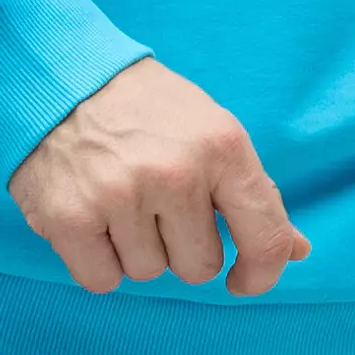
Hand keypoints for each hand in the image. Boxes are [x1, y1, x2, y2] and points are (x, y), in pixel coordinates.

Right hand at [8, 56, 311, 297]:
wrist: (60, 74)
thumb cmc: (143, 108)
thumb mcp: (210, 131)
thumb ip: (252, 193)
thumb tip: (295, 251)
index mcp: (223, 147)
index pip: (265, 238)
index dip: (260, 273)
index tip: (242, 280)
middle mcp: (177, 173)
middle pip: (199, 268)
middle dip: (178, 247)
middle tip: (153, 204)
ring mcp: (121, 196)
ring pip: (148, 274)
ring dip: (133, 249)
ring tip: (116, 200)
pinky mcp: (70, 218)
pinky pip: (102, 280)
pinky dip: (96, 260)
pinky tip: (90, 218)